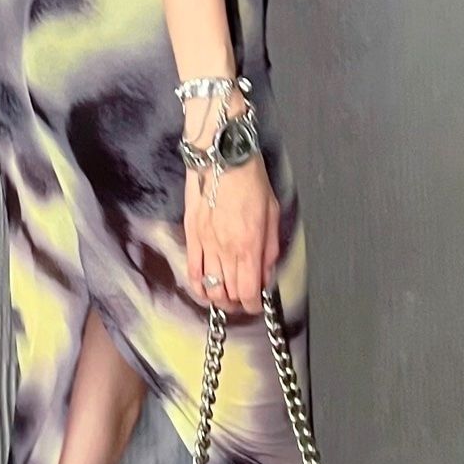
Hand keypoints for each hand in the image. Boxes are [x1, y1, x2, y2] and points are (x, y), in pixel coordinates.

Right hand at [183, 154, 279, 314]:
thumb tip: (266, 276)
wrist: (222, 158)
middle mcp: (225, 249)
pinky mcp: (191, 235)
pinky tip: (204, 288)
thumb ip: (269, 250)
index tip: (256, 305)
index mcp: (249, 246)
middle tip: (242, 301)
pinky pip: (191, 270)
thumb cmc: (250, 181)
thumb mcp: (272, 214)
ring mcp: (205, 244)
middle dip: (237, 304)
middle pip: (228, 294)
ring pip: (209, 286)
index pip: (249, 292)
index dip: (253, 305)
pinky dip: (197, 285)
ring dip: (218, 298)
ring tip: (225, 297)